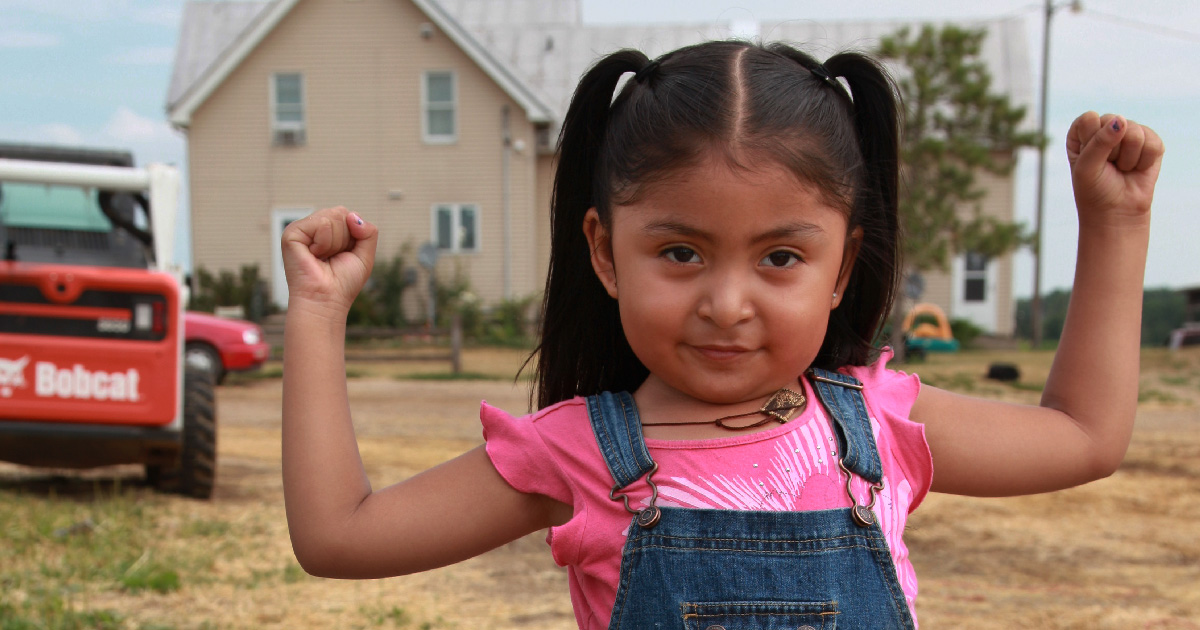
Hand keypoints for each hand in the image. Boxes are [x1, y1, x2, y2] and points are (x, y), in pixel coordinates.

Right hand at [280, 206, 377, 313]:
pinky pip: (322, 223)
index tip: (343, 255)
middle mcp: (312, 227)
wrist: (326, 300)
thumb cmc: (343, 283)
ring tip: (322, 258)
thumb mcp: (365, 255)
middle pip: (341, 213)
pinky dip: (325, 243)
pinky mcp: (291, 233)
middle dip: (345, 239)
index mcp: (326, 230)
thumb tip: (352, 216)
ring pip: (333, 217)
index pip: (348, 215)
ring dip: (335, 243)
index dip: (353, 236)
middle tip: (332, 258)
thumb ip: (368, 231)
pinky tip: (314, 256)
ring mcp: (301, 229)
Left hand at [1066, 112, 1163, 227]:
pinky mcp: (1151, 142)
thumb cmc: (1094, 189)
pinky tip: (1136, 169)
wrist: (1116, 212)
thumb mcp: (1087, 167)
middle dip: (1112, 151)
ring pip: (1135, 132)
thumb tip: (1121, 120)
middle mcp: (1105, 128)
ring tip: (1122, 169)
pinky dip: (1144, 162)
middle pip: (1114, 121)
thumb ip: (1099, 142)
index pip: (1089, 119)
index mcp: (1082, 131)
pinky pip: (1153, 143)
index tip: (1090, 159)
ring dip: (1128, 158)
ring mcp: (1129, 133)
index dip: (1091, 140)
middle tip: (1108, 167)